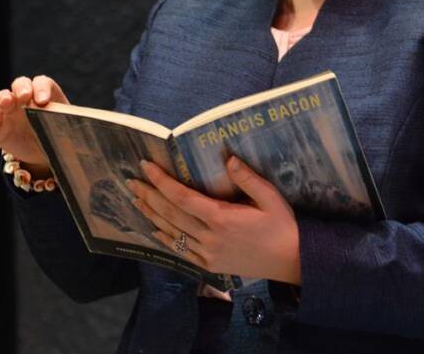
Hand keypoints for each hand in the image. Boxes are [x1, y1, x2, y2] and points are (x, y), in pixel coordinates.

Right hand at [0, 75, 68, 176]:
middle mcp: (25, 99)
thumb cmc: (58, 138)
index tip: (44, 101)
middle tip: (25, 97)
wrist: (43, 156)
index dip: (42, 88)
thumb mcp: (66, 132)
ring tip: (7, 103)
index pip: (42, 83)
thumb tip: (83, 137)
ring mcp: (9, 111)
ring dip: (4, 97)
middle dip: (22, 88)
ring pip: (3, 96)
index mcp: (44, 95)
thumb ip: (70, 127)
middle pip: (21, 84)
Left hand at [127, 156, 301, 284]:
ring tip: (136, 199)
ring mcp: (207, 254)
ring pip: (171, 233)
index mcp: (222, 219)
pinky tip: (155, 228)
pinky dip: (165, 238)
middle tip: (131, 180)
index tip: (147, 166)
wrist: (291, 262)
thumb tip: (228, 158)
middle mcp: (209, 238)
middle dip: (149, 195)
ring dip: (151, 215)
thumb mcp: (271, 198)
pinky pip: (180, 251)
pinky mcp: (209, 266)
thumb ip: (248, 179)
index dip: (162, 181)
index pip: (182, 198)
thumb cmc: (282, 226)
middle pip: (170, 214)